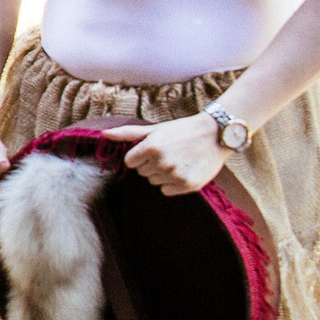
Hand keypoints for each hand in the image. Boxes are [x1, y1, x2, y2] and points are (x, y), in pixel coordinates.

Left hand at [104, 113, 229, 196]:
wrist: (216, 134)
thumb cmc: (182, 130)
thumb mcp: (154, 129)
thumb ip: (128, 133)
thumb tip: (104, 134)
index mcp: (151, 147)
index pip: (130, 162)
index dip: (140, 155)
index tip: (155, 148)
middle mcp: (162, 162)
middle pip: (143, 173)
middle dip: (151, 164)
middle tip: (169, 152)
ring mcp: (175, 175)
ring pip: (154, 182)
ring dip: (162, 173)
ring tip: (178, 159)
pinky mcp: (188, 185)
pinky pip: (166, 191)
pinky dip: (172, 183)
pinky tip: (183, 170)